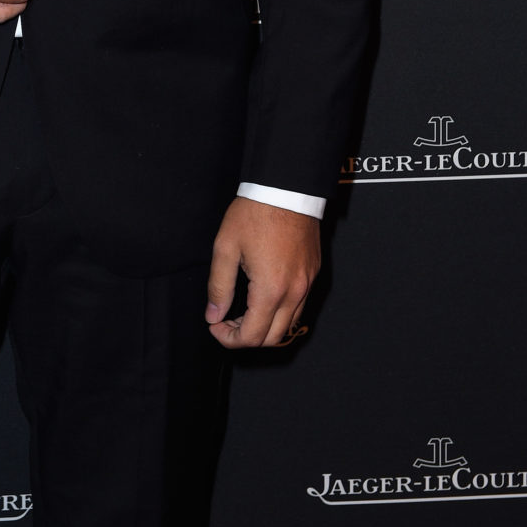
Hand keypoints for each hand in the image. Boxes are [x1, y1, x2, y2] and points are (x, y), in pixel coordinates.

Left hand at [205, 197, 319, 348]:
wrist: (286, 187)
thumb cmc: (255, 213)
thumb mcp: (226, 247)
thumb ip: (219, 287)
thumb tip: (214, 315)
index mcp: (271, 289)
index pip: (252, 337)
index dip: (228, 339)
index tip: (214, 325)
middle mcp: (295, 292)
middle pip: (273, 338)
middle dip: (246, 337)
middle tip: (226, 320)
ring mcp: (307, 284)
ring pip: (289, 325)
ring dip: (265, 327)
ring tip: (243, 311)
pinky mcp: (313, 273)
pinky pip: (299, 306)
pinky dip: (280, 313)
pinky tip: (263, 297)